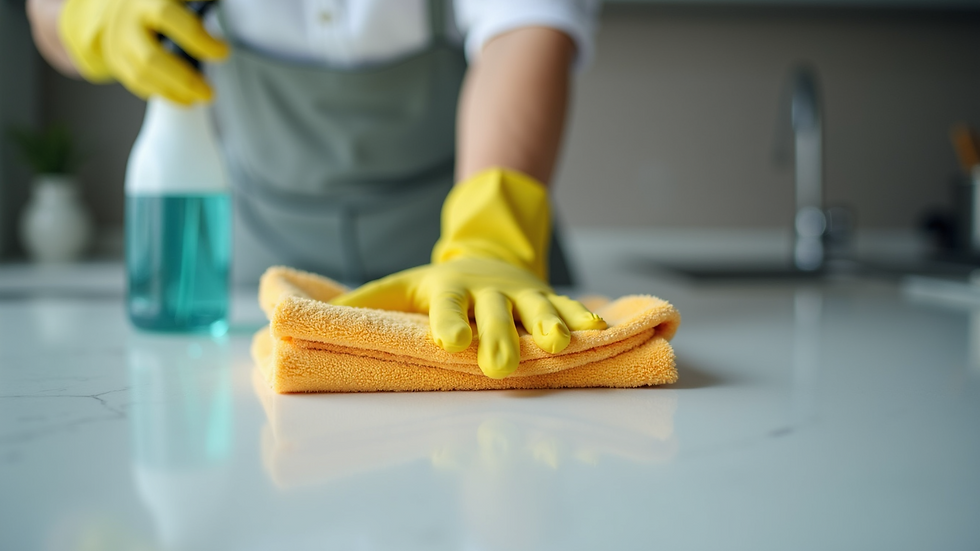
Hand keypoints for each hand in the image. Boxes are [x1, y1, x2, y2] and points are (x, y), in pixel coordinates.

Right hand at [59, 0, 227, 103]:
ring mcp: (119, 43)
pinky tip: (183, 97)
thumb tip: (216, 12)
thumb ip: (198, 6)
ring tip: (198, 97)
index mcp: (147, 0)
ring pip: (141, 75)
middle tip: (208, 91)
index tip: (222, 52)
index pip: (168, 17)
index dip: (196, 37)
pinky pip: (137, 83)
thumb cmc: (158, 2)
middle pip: (151, 57)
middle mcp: (128, 22)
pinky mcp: (116, 60)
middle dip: (184, 79)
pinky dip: (163, 93)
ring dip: (174, 92)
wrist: (119, 5)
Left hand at [332, 256, 605, 378]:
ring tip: (558, 345)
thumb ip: (361, 307)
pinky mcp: (543, 297)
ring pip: (535, 306)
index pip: (446, 303)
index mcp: (446, 288)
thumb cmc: (433, 285)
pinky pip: (565, 305)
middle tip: (499, 366)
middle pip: (494, 310)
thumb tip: (293, 320)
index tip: (448, 341)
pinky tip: (597, 332)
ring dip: (547, 323)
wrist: (485, 252)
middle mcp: (485, 289)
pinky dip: (581, 317)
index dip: (448, 320)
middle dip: (498, 335)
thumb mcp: (395, 288)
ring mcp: (518, 292)